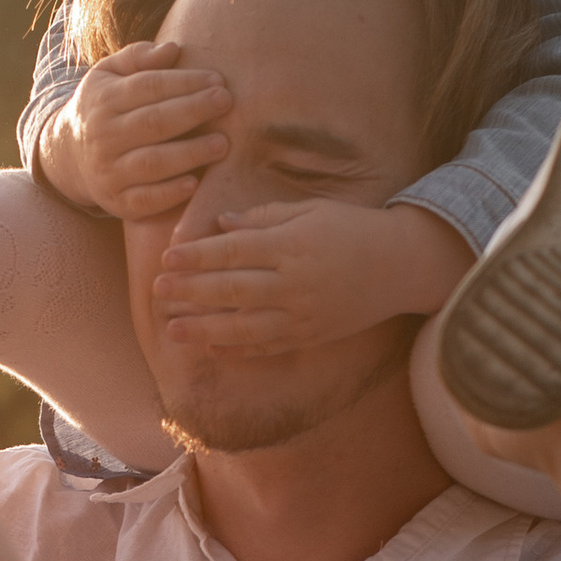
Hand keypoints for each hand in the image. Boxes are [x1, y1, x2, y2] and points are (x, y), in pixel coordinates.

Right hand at [38, 41, 230, 219]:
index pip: (147, 86)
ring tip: (222, 143)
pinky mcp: (116, 202)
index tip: (218, 79)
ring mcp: (107, 172)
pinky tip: (195, 184)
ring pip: (151, 163)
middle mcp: (102, 136)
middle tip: (226, 102)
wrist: (69, 156)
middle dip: (193, 111)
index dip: (184, 82)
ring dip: (189, 154)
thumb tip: (173, 49)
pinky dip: (169, 194)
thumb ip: (138, 57)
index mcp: (103, 100)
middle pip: (152, 122)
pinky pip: (144, 201)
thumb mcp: (109, 74)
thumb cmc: (104, 108)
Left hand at [150, 195, 472, 355]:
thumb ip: (264, 217)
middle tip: (157, 292)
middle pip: (232, 290)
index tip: (167, 258)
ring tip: (173, 330)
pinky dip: (238, 349)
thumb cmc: (354, 228)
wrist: (402, 264)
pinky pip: (269, 346)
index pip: (234, 251)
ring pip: (245, 326)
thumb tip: (221, 224)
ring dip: (205, 329)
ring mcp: (303, 314)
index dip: (197, 256)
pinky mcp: (312, 335)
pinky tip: (212, 346)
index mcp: (292, 245)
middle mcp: (295, 283)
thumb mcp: (310, 210)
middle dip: (191, 292)